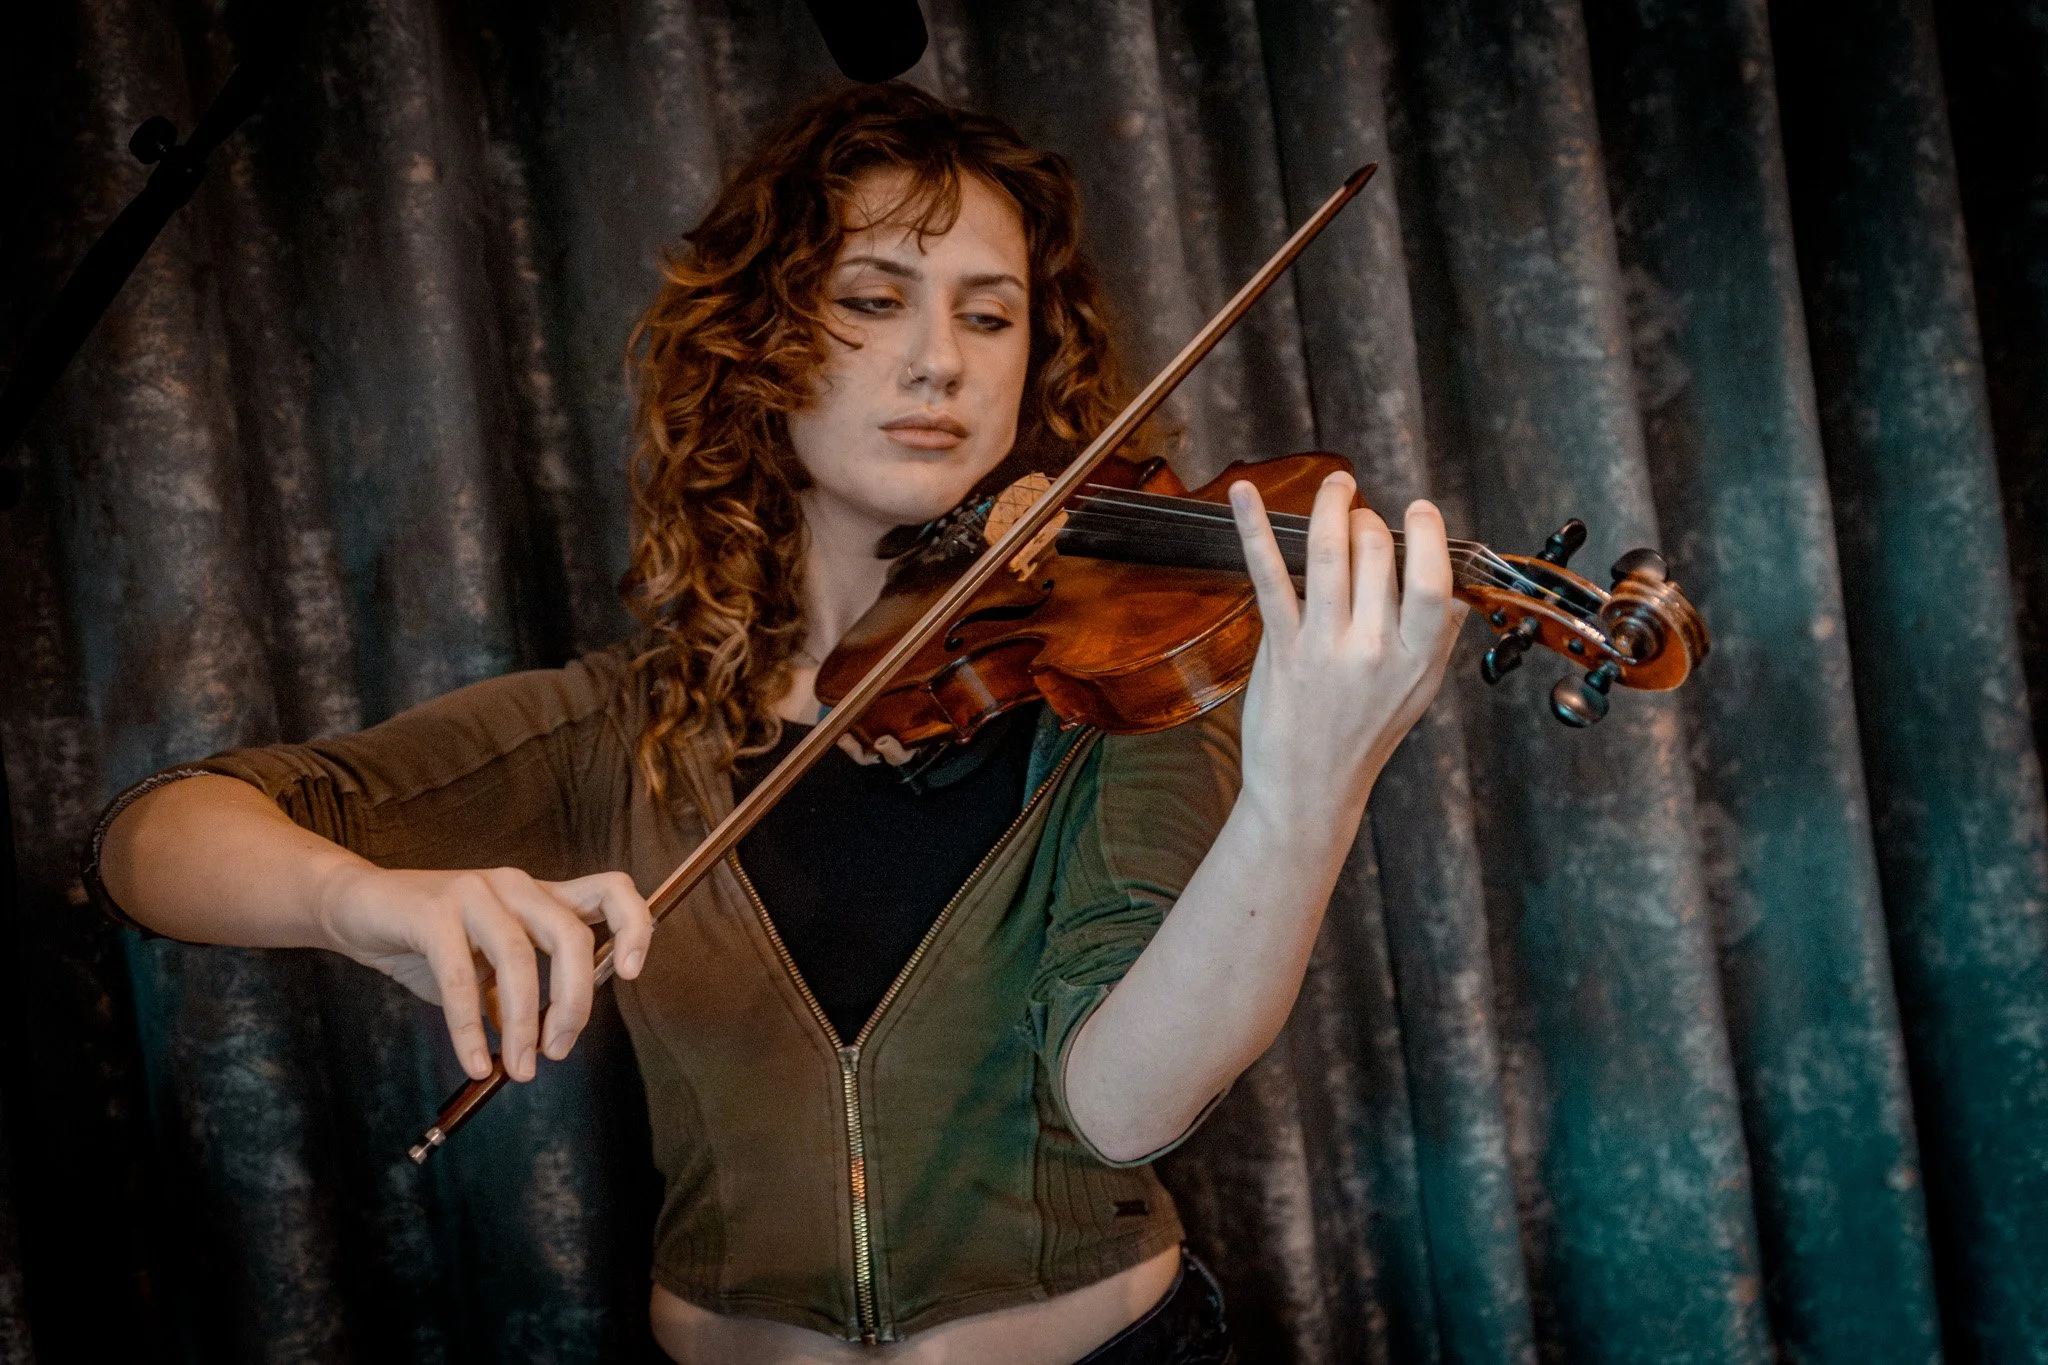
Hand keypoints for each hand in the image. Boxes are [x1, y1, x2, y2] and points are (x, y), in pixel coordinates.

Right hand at [314, 865, 652, 1082]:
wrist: (356, 909)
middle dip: (574, 1003)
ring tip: (519, 1069)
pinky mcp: (433, 911)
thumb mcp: (486, 969)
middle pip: (573, 936)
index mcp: (541, 894)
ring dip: (523, 1025)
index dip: (635, 926)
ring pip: (520, 959)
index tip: (630, 975)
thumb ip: (520, 993)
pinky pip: (461, 978)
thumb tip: (546, 1044)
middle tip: (559, 1052)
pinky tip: (475, 1060)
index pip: (611, 890)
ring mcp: (476, 892)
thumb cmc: (429, 940)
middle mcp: (517, 885)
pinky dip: (471, 1028)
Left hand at [1229, 471, 1466, 826]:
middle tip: (1359, 516)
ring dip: (1332, 506)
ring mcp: (1326, 648)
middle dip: (1369, 521)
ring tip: (1336, 486)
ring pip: (1332, 554)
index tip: (1417, 510)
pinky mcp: (1281, 648)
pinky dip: (1255, 529)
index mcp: (1418, 659)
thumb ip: (1436, 639)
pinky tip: (1245, 494)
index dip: (1426, 534)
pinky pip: (1270, 576)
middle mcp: (1375, 650)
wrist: (1309, 791)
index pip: (1433, 581)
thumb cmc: (1362, 737)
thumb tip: (1452, 589)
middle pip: (1378, 555)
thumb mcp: (1417, 693)